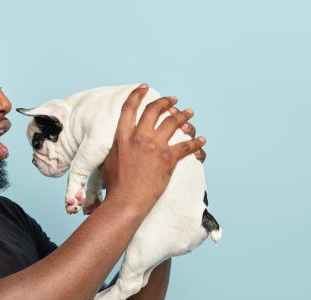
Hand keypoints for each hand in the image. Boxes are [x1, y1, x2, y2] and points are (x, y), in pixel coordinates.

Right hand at [99, 84, 205, 211]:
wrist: (126, 200)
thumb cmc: (115, 185)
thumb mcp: (108, 160)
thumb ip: (116, 147)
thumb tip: (119, 143)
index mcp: (122, 135)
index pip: (129, 108)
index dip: (137, 95)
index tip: (145, 88)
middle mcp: (139, 136)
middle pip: (154, 110)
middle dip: (165, 102)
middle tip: (173, 100)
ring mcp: (155, 146)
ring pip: (173, 123)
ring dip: (184, 116)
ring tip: (189, 112)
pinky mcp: (168, 159)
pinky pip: (186, 147)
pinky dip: (196, 143)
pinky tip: (202, 140)